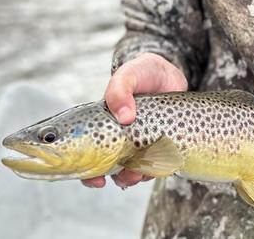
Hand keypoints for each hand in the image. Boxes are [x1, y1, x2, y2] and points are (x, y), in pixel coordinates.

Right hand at [81, 53, 187, 188]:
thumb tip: (125, 117)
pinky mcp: (156, 147)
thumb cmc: (143, 72)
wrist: (171, 75)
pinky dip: (153, 170)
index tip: (92, 178)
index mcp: (101, 123)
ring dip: (130, 177)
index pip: (83, 150)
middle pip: (102, 167)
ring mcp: (136, 144)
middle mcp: (115, 137)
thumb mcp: (129, 74)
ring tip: (137, 173)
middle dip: (104, 178)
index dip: (82, 170)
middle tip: (109, 179)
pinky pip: (152, 166)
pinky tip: (158, 164)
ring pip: (128, 170)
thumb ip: (120, 90)